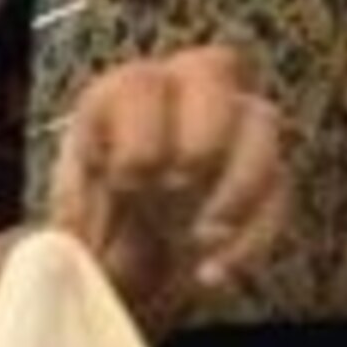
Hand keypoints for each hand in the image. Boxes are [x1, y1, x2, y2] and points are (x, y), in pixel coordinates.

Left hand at [49, 43, 289, 332]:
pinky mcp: (265, 176)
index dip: (139, 134)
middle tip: (177, 188)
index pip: (141, 84)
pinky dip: (252, 238)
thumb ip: (71, 222)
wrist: (124, 268)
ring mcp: (233, 128)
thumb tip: (67, 244)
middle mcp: (184, 94)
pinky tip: (213, 276)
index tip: (126, 184)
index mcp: (124, 96)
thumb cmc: (91, 230)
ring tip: (202, 239)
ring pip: (261, 122)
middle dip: (199, 132)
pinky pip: (279, 190)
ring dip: (238, 184)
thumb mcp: (69, 222)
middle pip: (215, 70)